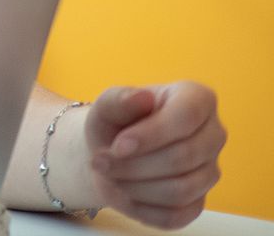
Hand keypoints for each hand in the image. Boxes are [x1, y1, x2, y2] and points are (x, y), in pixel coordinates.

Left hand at [82, 83, 224, 228]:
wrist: (112, 151)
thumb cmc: (116, 121)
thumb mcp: (108, 104)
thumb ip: (121, 99)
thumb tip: (144, 97)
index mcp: (198, 99)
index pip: (187, 116)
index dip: (152, 134)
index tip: (118, 146)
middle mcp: (213, 135)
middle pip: (183, 158)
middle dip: (133, 164)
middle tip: (99, 161)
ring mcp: (209, 172)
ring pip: (180, 190)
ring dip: (134, 186)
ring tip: (107, 174)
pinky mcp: (197, 203)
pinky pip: (175, 216)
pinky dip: (140, 208)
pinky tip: (119, 192)